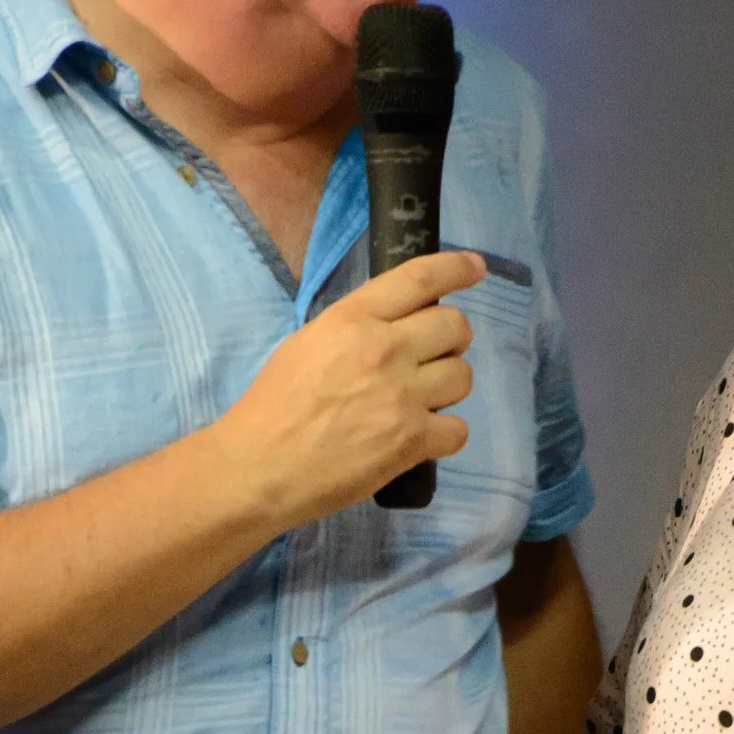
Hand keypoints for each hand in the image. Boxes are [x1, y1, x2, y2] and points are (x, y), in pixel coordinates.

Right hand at [213, 248, 484, 525]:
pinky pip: (459, 429)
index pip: (419, 279)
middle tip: (432, 356)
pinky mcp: (411, 441)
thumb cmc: (272, 405)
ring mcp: (402, 396)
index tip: (474, 267)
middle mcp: (385, 349)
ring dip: (447, 386)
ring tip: (421, 400)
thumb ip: (355, 328)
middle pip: (454, 326)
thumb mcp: (307, 343)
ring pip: (463, 376)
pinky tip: (421, 437)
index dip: (455, 269)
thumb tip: (395, 324)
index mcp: (353, 319)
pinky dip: (444, 434)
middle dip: (451, 339)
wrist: (259, 466)